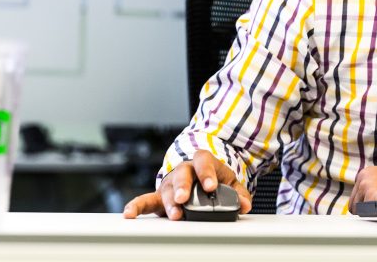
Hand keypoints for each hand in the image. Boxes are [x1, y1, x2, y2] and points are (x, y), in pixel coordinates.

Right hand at [122, 150, 251, 219]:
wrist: (200, 171)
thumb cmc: (213, 176)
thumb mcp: (229, 181)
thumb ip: (238, 192)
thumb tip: (245, 205)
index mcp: (202, 162)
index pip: (203, 161)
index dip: (206, 172)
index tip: (211, 185)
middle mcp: (183, 170)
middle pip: (181, 174)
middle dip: (182, 186)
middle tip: (184, 198)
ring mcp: (170, 183)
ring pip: (166, 189)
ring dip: (169, 201)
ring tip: (174, 213)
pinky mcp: (160, 196)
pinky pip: (146, 200)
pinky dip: (137, 206)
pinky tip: (130, 214)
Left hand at [349, 165, 376, 214]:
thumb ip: (373, 187)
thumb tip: (362, 203)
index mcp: (365, 173)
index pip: (354, 198)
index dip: (365, 205)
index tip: (375, 205)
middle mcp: (364, 178)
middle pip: (354, 206)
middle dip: (367, 209)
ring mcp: (368, 187)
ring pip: (362, 212)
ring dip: (375, 212)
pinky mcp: (375, 198)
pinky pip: (370, 216)